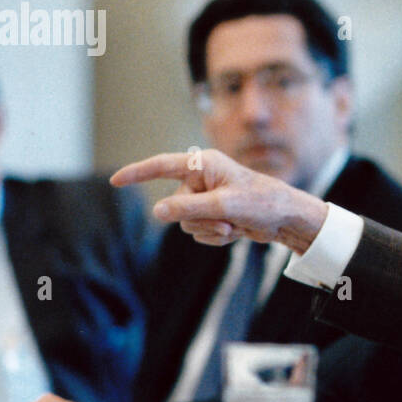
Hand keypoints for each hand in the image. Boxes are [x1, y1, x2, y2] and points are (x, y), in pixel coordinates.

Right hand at [110, 149, 327, 251]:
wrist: (286, 219)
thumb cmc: (262, 203)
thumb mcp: (225, 206)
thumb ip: (189, 208)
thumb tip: (156, 213)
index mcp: (203, 165)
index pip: (162, 166)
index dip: (137, 173)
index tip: (116, 181)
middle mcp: (202, 179)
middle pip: (175, 206)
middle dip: (198, 219)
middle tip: (227, 221)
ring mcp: (206, 198)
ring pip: (185, 222)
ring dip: (209, 230)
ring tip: (234, 225)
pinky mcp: (213, 214)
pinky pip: (198, 231)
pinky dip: (215, 236)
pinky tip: (235, 232)